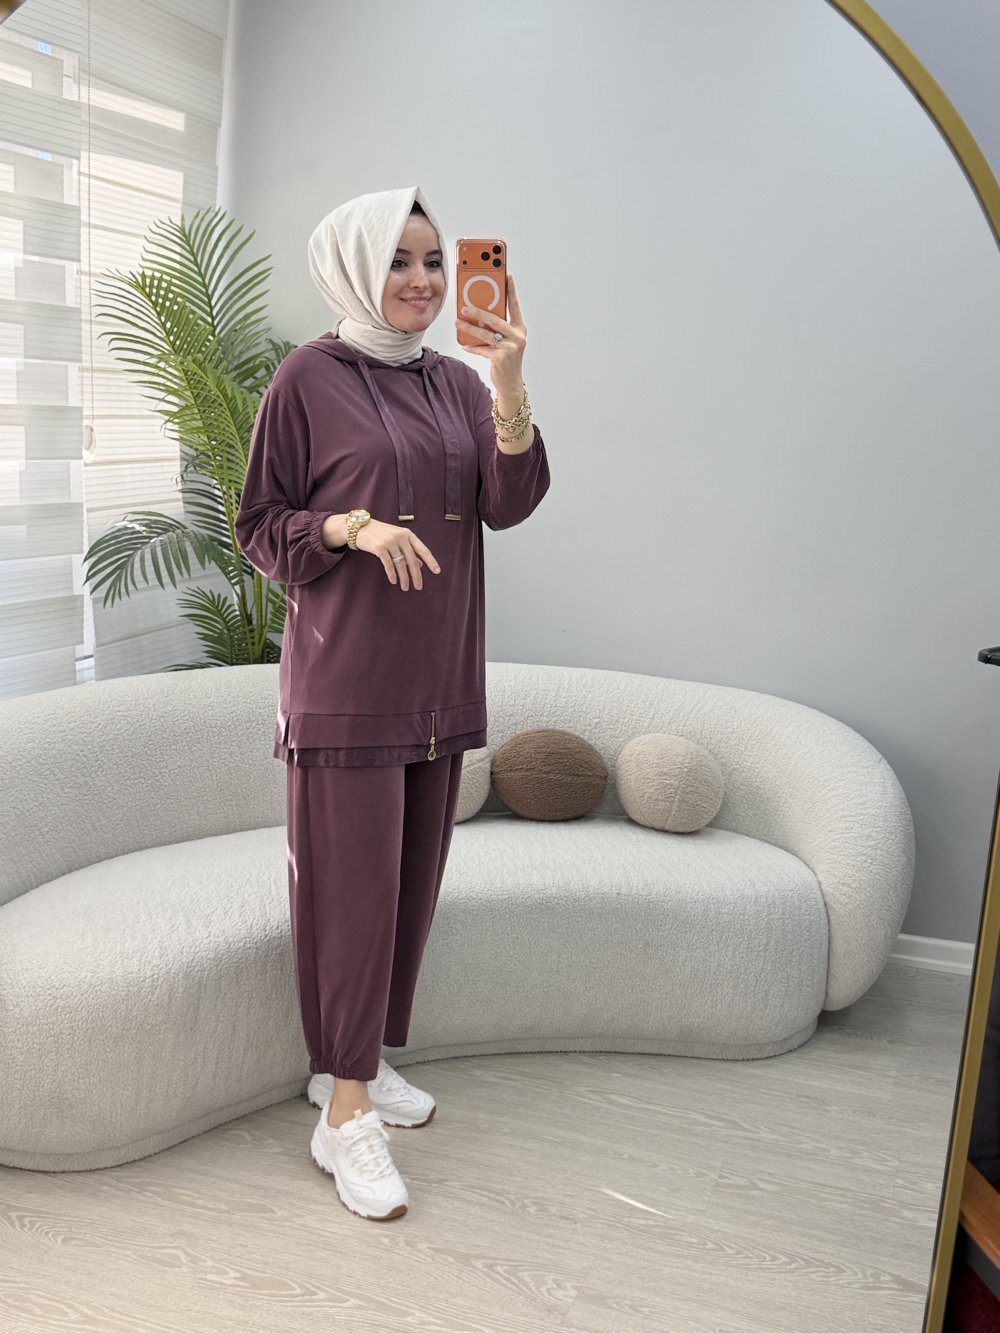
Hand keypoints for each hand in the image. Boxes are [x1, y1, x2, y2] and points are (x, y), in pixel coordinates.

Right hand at [355, 518, 440, 591]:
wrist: (359, 527)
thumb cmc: (380, 534)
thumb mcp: (396, 538)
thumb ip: (408, 549)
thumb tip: (420, 564)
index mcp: (407, 534)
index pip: (423, 549)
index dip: (431, 561)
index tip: (437, 571)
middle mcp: (400, 537)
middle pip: (412, 560)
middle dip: (416, 575)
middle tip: (418, 587)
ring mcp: (390, 542)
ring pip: (401, 564)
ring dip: (404, 578)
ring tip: (405, 587)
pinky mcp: (379, 548)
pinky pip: (389, 565)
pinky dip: (392, 574)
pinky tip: (394, 581)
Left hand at [455, 272, 526, 394]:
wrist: (511, 384)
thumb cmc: (507, 359)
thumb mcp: (507, 341)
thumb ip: (499, 328)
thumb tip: (479, 314)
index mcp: (519, 329)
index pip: (514, 306)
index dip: (511, 290)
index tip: (506, 275)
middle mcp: (517, 336)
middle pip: (495, 319)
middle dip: (478, 312)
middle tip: (464, 307)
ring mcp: (510, 347)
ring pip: (485, 334)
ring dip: (469, 328)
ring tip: (458, 323)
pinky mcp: (500, 358)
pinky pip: (482, 349)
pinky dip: (472, 347)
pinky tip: (464, 344)